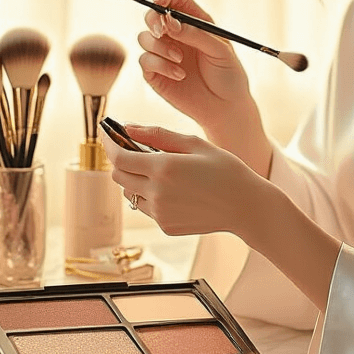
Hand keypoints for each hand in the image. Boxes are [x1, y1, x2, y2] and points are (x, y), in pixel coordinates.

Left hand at [100, 124, 259, 237]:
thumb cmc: (225, 170)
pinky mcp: (166, 226)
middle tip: (133, 151)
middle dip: (120, 162)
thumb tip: (128, 127)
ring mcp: (160, 212)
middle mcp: (157, 192)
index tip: (107, 134)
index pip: (119, 157)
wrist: (246, 207)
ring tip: (161, 173)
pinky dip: (151, 196)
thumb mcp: (195, 143)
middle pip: (118, 177)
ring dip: (135, 180)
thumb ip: (158, 134)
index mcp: (164, 168)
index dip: (109, 144)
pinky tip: (175, 191)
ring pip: (130, 194)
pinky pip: (146, 208)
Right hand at [137, 0, 271, 173]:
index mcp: (194, 22)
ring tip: (180, 60)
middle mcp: (176, 34)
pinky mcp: (155, 73)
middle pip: (152, 15)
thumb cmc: (228, 75)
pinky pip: (145, 61)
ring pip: (144, 37)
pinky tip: (179, 75)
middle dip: (153, 20)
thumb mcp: (220, 50)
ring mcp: (164, 53)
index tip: (160, 3)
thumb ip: (195, 34)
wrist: (225, 107)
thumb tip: (169, 21)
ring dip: (160, 46)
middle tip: (163, 31)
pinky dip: (160, 65)